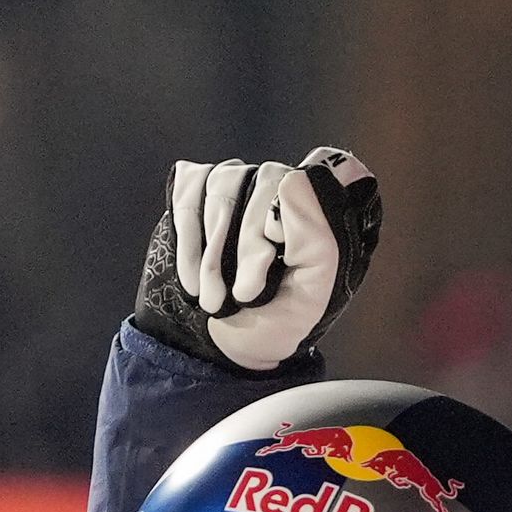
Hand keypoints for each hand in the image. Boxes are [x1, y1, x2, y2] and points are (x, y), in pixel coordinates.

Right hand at [131, 148, 381, 374]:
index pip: (323, 170)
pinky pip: (189, 193)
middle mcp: (283, 185)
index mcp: (322, 210)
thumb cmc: (278, 318)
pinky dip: (189, 243)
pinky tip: (195, 281)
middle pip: (267, 180)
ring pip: (224, 185)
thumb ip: (318, 241)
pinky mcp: (198, 187)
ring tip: (216, 298)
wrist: (230, 340)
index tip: (282, 247)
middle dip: (249, 245)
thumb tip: (295, 181)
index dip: (301, 205)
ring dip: (214, 252)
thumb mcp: (311, 295)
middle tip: (246, 293)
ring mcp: (240, 180)